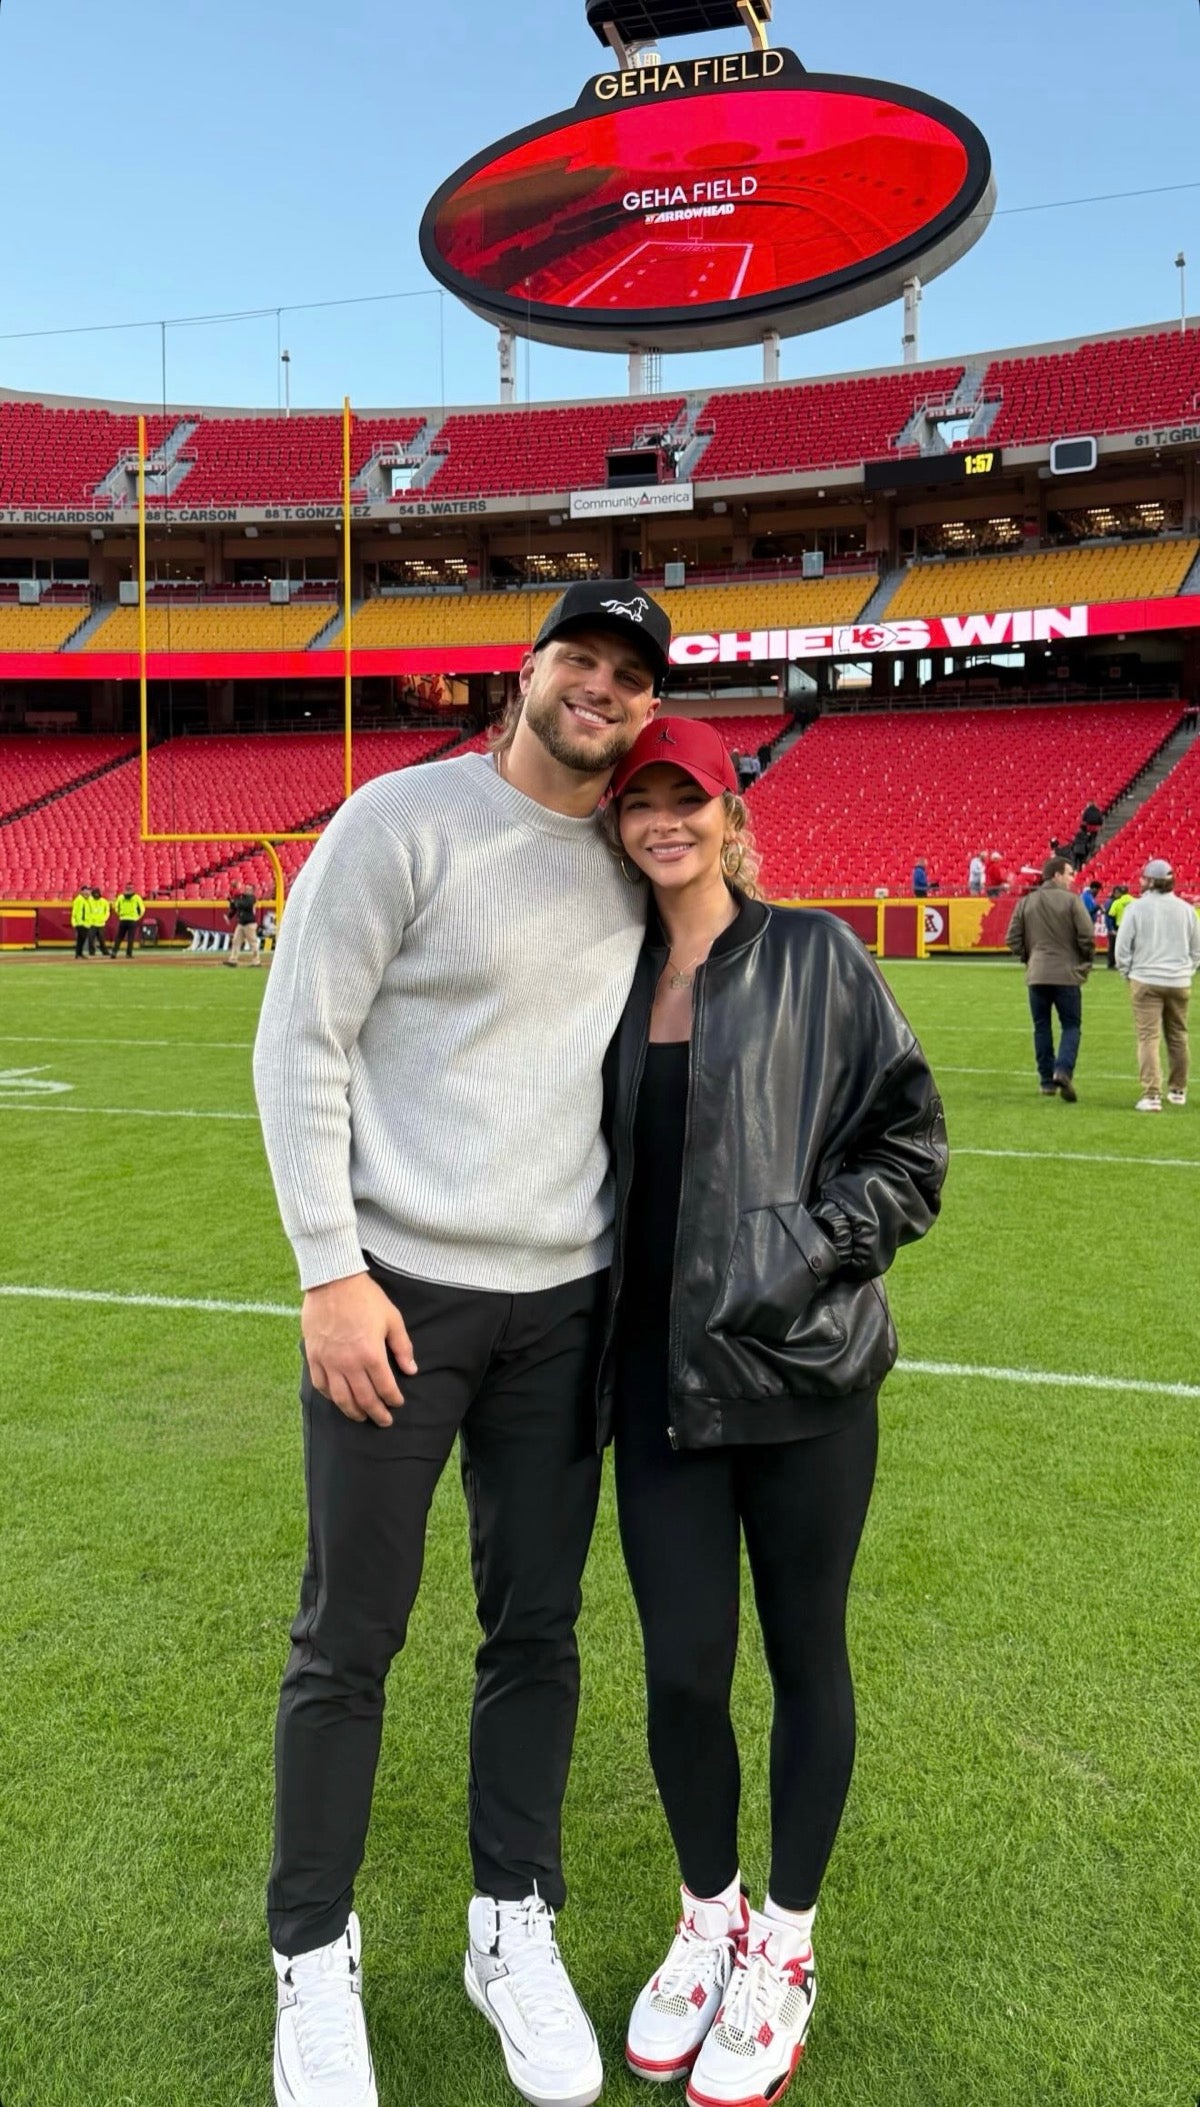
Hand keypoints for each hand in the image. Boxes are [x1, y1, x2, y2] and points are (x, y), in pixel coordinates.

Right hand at [301, 1273, 417, 1426]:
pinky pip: (321, 1385)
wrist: (333, 1280)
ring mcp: (329, 1361)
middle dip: (376, 1413)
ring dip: (353, 1411)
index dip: (393, 1399)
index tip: (397, 1403)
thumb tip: (411, 1370)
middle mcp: (349, 1363)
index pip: (385, 1387)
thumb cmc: (366, 1298)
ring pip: (340, 1398)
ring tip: (361, 1417)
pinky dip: (330, 1397)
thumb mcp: (392, 1319)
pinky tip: (338, 1400)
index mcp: (371, 1354)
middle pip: (364, 1398)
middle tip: (383, 1421)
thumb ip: (402, 1347)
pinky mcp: (314, 1356)